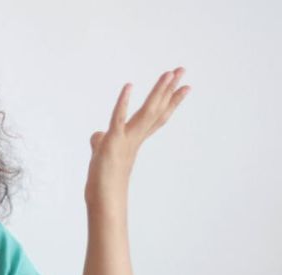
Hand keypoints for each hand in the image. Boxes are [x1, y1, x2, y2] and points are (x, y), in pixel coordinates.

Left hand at [86, 67, 189, 209]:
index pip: (157, 116)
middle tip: (182, 70)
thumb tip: (96, 135)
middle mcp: (135, 137)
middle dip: (169, 89)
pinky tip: (128, 86)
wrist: (104, 198)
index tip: (185, 86)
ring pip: (146, 111)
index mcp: (135, 138)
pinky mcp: (113, 141)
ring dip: (157, 91)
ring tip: (169, 73)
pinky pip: (118, 118)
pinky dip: (122, 103)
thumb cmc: (103, 179)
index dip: (170, 101)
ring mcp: (126, 139)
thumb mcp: (101, 154)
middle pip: (156, 109)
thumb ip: (100, 141)